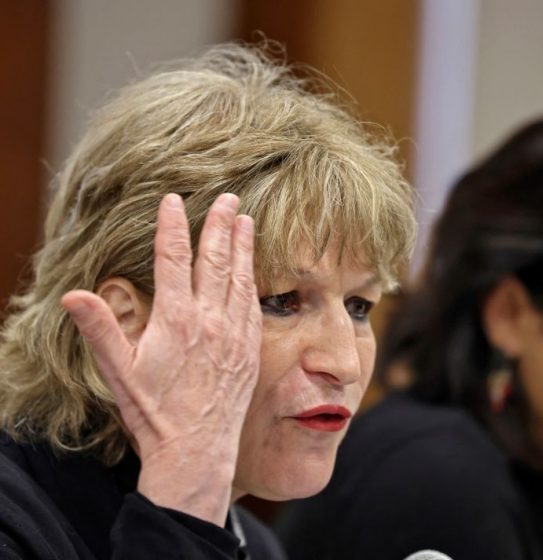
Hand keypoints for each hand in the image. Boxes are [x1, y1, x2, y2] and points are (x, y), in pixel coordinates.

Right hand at [61, 193, 261, 523]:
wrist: (196, 448)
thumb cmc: (154, 411)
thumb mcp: (118, 371)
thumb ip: (100, 329)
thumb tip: (73, 295)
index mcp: (174, 319)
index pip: (173, 259)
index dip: (173, 226)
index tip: (173, 200)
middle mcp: (209, 320)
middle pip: (216, 260)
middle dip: (220, 224)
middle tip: (228, 198)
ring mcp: (234, 333)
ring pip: (240, 277)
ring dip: (243, 245)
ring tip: (246, 219)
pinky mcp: (249, 348)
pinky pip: (253, 304)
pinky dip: (252, 279)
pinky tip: (252, 268)